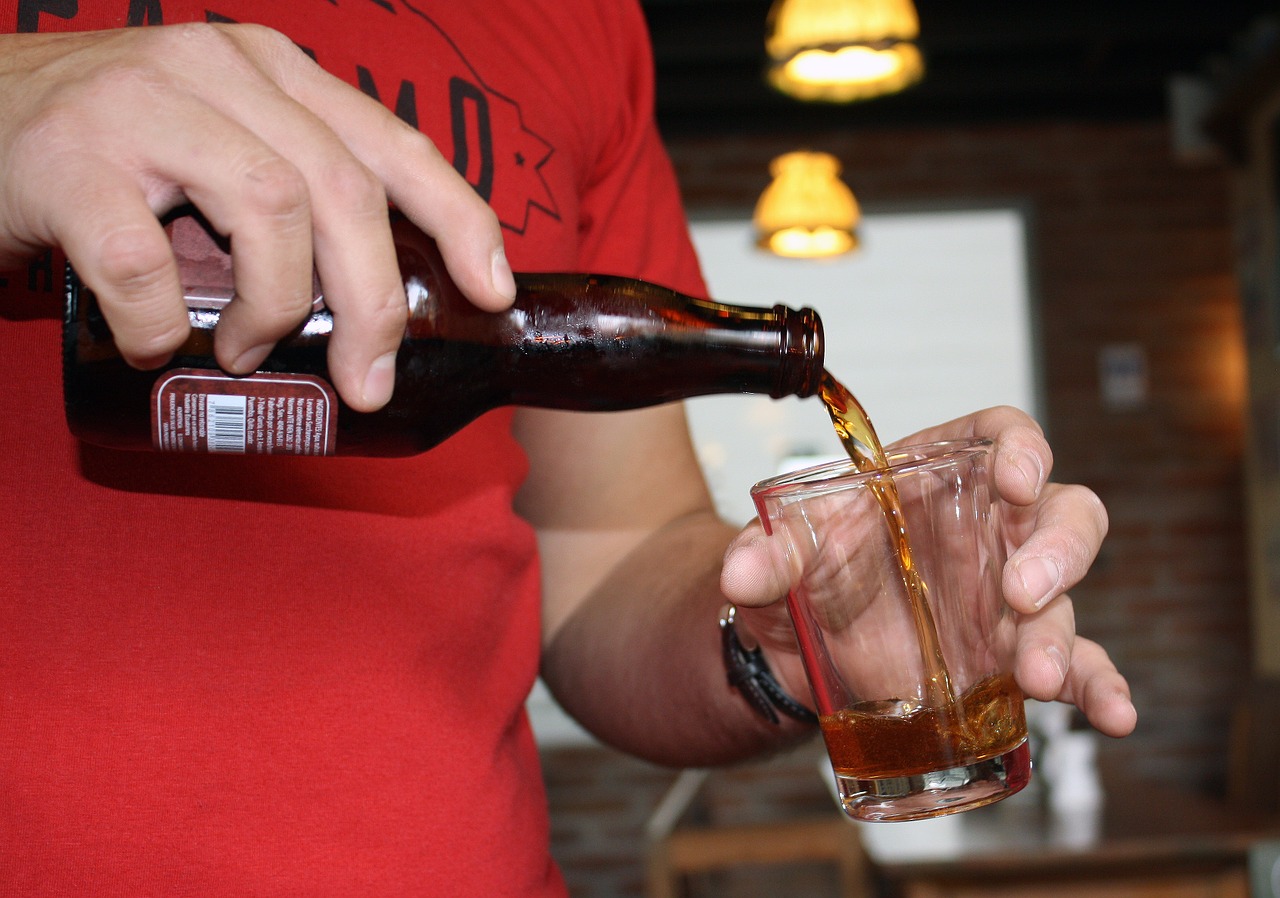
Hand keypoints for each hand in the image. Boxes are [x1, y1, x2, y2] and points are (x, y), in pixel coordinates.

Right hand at [0, 25, 515, 409]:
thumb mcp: (220, 149)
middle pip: (342, 187)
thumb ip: (291, 191)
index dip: (457, 218)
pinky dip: (162, 327)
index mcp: (271, 70)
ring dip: (275, 307)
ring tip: (244, 349)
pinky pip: (144, 263)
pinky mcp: (68, 160)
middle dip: (375, 299)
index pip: (391, 141)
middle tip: (370, 376)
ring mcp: (139, 105)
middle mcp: (218, 70)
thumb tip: (375, 307)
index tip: (491, 293)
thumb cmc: (113, 156)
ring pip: (268, 210)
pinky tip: (155, 346)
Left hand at [721, 405, 1136, 738]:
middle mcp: (987, 529)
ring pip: (1065, 598)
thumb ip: (765, 554)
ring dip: (1058, 635)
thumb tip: (740, 571)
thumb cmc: (803, 573)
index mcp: (938, 476)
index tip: (1014, 478)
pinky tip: (1113, 713)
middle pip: (1060, 514)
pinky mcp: (1008, 655)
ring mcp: (1005, 594)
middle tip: (1021, 591)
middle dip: (1057, 550)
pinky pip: (1073, 665)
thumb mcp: (777, 556)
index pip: (1000, 436)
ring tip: (1033, 675)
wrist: (797, 646)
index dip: (1022, 449)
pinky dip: (1098, 687)